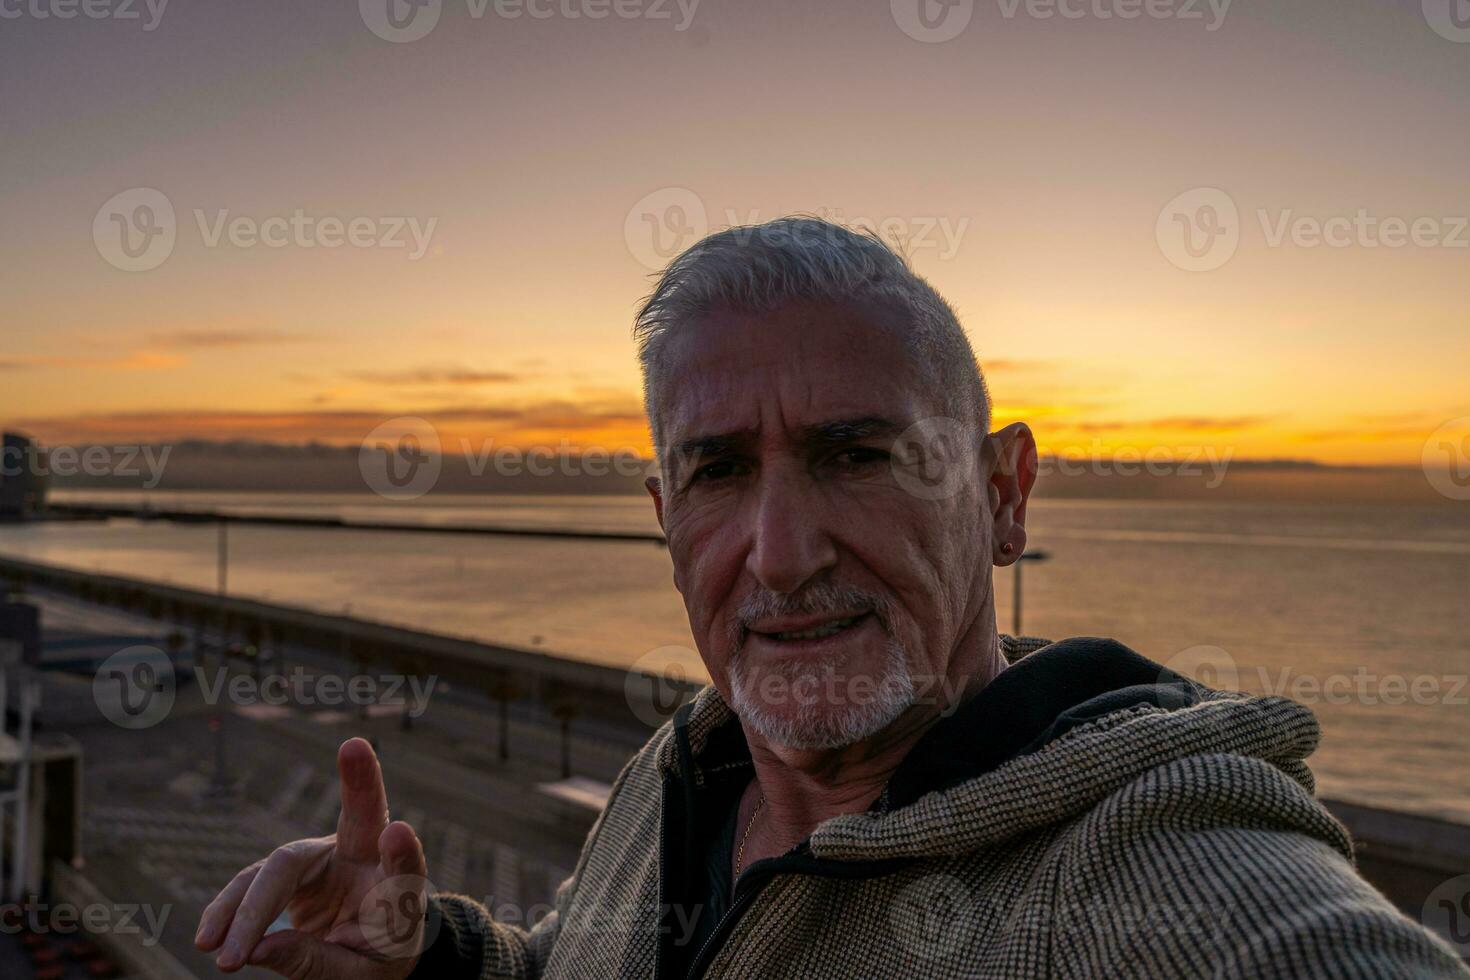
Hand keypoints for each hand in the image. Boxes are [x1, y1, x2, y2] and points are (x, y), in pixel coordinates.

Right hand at [195, 738, 431, 978]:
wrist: (369, 952)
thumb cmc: (377, 959)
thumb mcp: (360, 977)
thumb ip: (317, 962)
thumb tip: (257, 950)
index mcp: (395, 887)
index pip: (404, 866)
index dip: (402, 850)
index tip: (398, 832)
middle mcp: (366, 857)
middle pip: (361, 818)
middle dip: (360, 780)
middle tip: (355, 747)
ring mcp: (325, 858)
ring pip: (283, 865)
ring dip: (249, 908)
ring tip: (225, 955)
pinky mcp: (289, 871)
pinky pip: (252, 884)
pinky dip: (229, 910)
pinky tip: (209, 936)